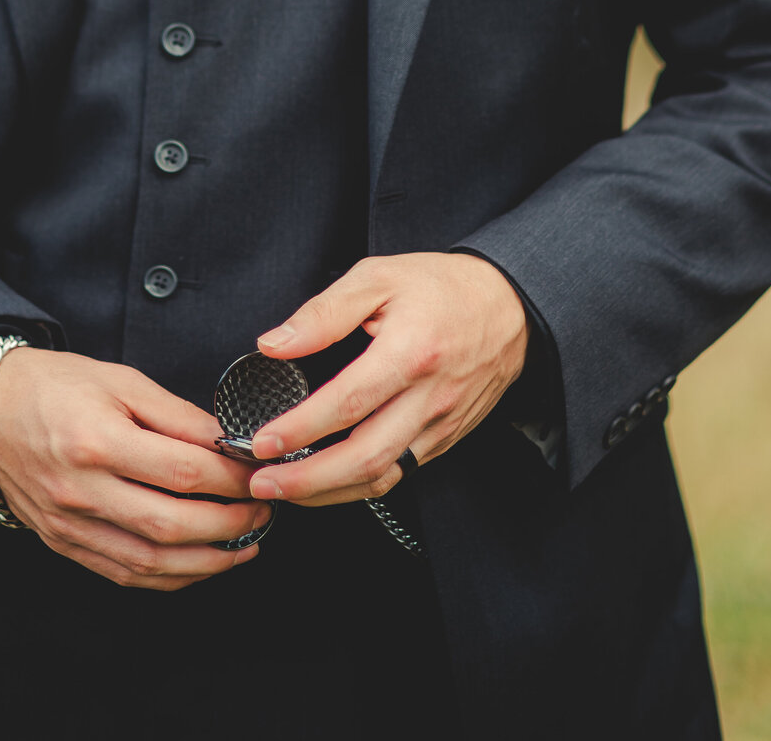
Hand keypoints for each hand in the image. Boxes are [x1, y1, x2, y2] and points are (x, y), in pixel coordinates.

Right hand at [0, 350, 271, 589]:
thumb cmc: (57, 386)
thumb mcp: (121, 380)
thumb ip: (177, 414)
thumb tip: (228, 441)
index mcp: (98, 441)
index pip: (182, 471)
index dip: (231, 477)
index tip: (258, 472)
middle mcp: (82, 490)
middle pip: (171, 525)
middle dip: (229, 524)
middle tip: (263, 511)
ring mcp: (70, 525)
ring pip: (150, 562)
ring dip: (207, 561)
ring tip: (244, 545)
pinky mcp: (64, 544)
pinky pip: (124, 573)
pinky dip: (169, 577)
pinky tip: (199, 564)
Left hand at [246, 253, 528, 504]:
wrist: (508, 307)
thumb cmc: (440, 287)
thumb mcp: (378, 277)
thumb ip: (324, 312)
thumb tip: (274, 343)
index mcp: (410, 351)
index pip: (348, 402)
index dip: (300, 428)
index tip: (262, 441)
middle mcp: (428, 396)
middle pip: (365, 457)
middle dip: (307, 480)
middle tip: (262, 482)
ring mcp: (440, 424)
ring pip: (382, 476)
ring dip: (328, 493)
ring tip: (284, 490)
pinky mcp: (445, 439)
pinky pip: (400, 473)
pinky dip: (358, 485)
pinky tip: (327, 482)